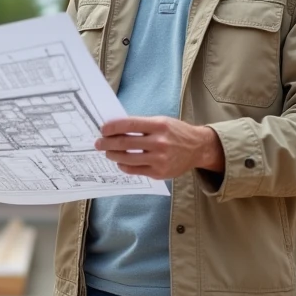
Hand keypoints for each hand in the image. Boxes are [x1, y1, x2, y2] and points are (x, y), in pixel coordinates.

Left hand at [94, 116, 224, 179]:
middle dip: (107, 143)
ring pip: (127, 159)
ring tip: (107, 152)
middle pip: (125, 143)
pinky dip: (124, 166)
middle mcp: (160, 142)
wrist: (197, 148)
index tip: (102, 129)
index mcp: (159, 126)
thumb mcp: (161, 122)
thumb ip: (141, 125)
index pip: (129, 125)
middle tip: (98, 143)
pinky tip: (120, 162)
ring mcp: (159, 159)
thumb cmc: (176, 132)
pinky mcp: (159, 173)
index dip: (113, 127)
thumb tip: (115, 128)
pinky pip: (135, 170)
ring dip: (113, 155)